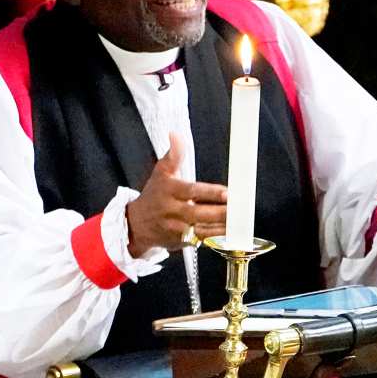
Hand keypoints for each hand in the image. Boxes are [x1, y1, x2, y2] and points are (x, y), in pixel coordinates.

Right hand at [126, 132, 227, 255]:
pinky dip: (217, 238)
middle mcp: (172, 211)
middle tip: (239, 209)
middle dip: (221, 212)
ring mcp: (177, 229)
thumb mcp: (161, 173)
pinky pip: (202, 241)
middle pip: (198, 213)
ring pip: (202, 230)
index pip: (191, 191)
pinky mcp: (182, 242)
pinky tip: (230, 232)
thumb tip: (176, 135)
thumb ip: (173, 155)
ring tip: (239, 221)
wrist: (137, 225)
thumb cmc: (153, 196)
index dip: (210, 193)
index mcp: (169, 191)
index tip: (227, 193)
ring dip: (222, 227)